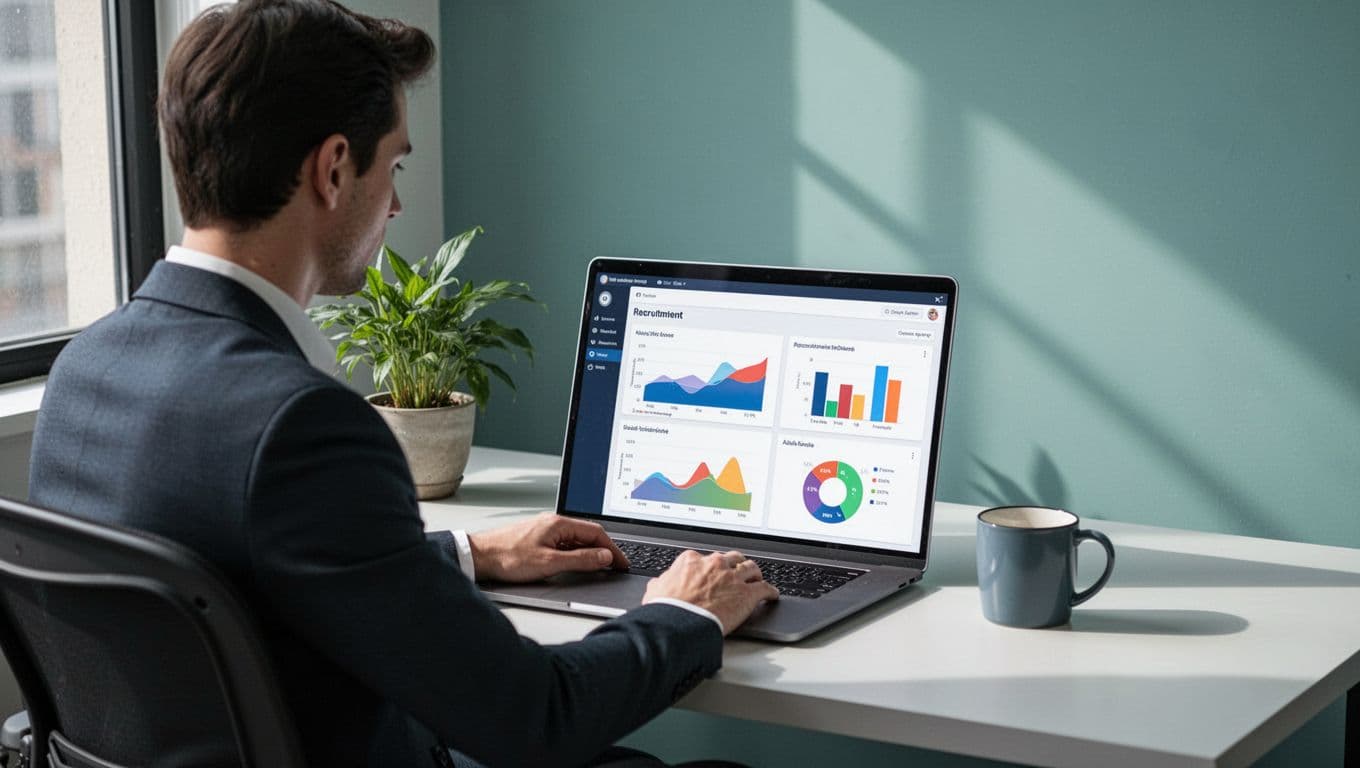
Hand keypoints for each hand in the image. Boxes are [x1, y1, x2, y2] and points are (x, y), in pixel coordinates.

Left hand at [467, 512, 629, 582]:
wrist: (479, 557)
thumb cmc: (507, 558)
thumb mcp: (549, 563)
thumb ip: (580, 560)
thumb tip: (604, 557)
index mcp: (558, 523)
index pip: (596, 533)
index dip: (613, 549)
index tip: (622, 562)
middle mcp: (553, 522)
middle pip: (588, 534)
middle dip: (605, 549)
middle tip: (616, 565)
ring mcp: (544, 529)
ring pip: (576, 539)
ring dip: (590, 551)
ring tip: (600, 566)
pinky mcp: (537, 538)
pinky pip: (564, 543)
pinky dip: (576, 553)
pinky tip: (576, 563)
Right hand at [643, 550, 779, 634]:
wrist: (679, 623)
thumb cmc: (666, 610)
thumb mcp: (655, 591)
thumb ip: (660, 584)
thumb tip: (658, 584)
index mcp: (692, 561)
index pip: (706, 558)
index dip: (711, 567)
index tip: (713, 572)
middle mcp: (714, 565)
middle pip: (732, 559)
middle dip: (735, 564)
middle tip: (737, 572)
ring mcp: (732, 578)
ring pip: (751, 568)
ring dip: (755, 573)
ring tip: (757, 579)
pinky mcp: (747, 594)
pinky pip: (765, 588)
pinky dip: (770, 591)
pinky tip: (772, 595)